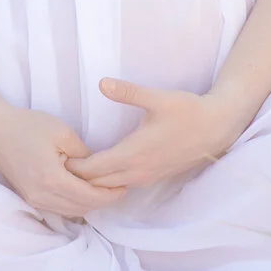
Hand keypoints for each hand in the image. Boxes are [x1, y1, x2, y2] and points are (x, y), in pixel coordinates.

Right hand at [0, 103, 126, 219]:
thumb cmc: (27, 126)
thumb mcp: (62, 132)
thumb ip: (84, 154)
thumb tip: (96, 168)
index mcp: (53, 180)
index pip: (91, 197)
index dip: (110, 194)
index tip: (123, 186)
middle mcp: (43, 196)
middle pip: (83, 208)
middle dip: (103, 200)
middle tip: (117, 187)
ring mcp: (34, 199)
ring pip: (71, 211)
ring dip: (88, 203)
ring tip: (101, 189)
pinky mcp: (29, 197)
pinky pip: (58, 208)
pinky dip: (73, 203)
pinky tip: (81, 191)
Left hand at [66, 78, 249, 189]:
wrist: (217, 128)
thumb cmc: (187, 111)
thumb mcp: (157, 98)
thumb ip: (128, 92)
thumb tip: (102, 82)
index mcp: (135, 153)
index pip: (94, 169)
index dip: (73, 167)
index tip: (53, 159)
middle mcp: (139, 170)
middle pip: (99, 183)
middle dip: (77, 177)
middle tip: (54, 165)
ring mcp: (147, 176)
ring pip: (111, 187)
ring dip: (91, 182)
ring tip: (70, 169)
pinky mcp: (154, 176)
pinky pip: (123, 185)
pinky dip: (106, 183)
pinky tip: (96, 172)